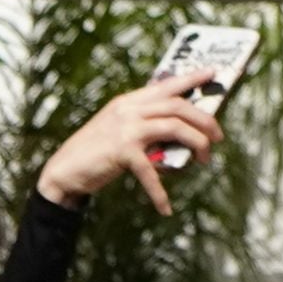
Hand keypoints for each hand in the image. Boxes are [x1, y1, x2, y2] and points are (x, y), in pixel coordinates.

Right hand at [37, 78, 230, 215]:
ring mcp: (125, 128)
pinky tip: (165, 208)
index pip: (166, 84)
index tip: (213, 73)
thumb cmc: (96, 152)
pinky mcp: (122, 150)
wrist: (64, 170)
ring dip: (196, 144)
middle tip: (218, 137)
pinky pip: (151, 170)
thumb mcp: (120, 130)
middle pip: (178, 106)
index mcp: (130, 101)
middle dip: (205, 120)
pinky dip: (160, 192)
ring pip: (175, 127)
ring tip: (204, 160)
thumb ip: (145, 126)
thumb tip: (181, 136)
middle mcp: (129, 108)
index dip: (192, 78)